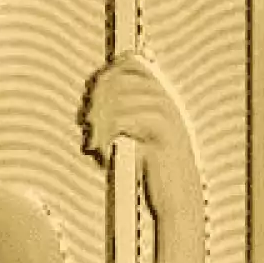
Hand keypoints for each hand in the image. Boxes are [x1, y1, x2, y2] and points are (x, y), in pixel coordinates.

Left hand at [82, 54, 202, 223]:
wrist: (177, 201)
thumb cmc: (148, 171)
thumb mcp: (129, 138)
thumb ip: (114, 116)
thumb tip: (87, 104)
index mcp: (161, 96)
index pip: (132, 62)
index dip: (106, 75)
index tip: (90, 102)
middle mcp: (167, 99)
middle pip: (122, 77)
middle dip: (97, 98)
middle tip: (86, 125)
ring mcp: (170, 113)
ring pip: (121, 98)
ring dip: (99, 121)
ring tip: (93, 144)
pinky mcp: (166, 132)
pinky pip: (127, 119)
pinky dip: (108, 136)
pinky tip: (103, 154)